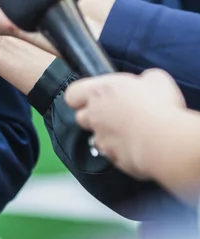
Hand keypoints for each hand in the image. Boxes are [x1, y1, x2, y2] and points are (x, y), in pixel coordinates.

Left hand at [65, 69, 186, 179]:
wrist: (165, 142)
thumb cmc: (158, 105)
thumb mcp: (155, 79)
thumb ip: (143, 79)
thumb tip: (146, 82)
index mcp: (98, 93)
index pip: (72, 94)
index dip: (80, 96)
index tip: (94, 96)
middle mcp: (94, 116)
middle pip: (81, 117)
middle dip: (93, 116)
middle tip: (115, 114)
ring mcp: (102, 139)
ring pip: (96, 137)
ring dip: (107, 135)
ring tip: (129, 132)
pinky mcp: (114, 159)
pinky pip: (112, 154)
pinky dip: (121, 151)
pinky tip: (138, 147)